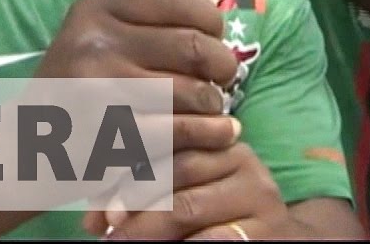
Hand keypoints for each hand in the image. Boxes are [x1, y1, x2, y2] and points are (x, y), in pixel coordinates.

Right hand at [35, 0, 238, 117]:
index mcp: (95, 12)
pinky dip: (209, 133)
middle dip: (222, 62)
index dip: (210, 18)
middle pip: (192, 45)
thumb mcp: (92, 33)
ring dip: (214, 101)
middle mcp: (95, 45)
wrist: (26, 147)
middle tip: (225, 76)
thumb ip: (138, 4)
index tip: (215, 36)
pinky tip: (220, 132)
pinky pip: (180, 131)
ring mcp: (101, 92)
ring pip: (191, 91)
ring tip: (215, 106)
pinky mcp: (110, 137)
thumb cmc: (71, 85)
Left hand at [84, 142, 291, 239]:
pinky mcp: (267, 229)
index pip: (164, 141)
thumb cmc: (215, 215)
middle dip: (131, 200)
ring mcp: (257, 193)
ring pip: (187, 205)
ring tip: (118, 243)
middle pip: (173, 170)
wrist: (274, 239)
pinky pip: (216, 238)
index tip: (96, 206)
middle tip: (105, 225)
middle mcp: (240, 156)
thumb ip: (142, 190)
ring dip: (146, 228)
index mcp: (216, 136)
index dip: (124, 171)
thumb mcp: (180, 193)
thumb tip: (94, 218)